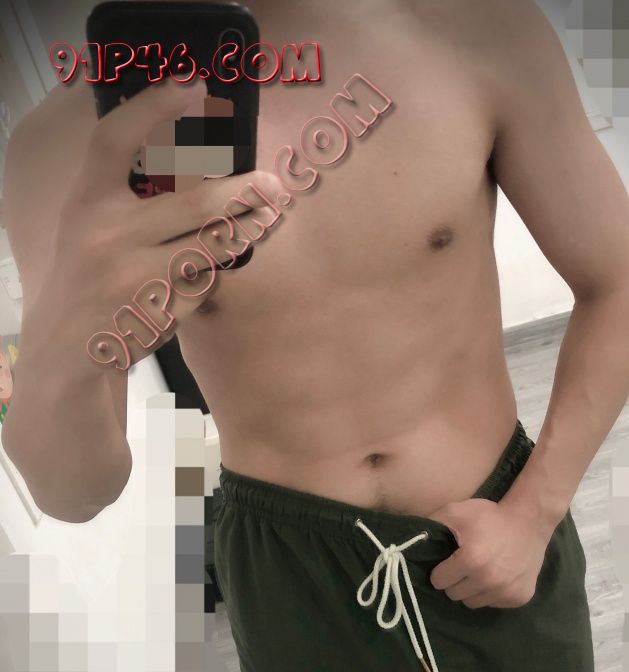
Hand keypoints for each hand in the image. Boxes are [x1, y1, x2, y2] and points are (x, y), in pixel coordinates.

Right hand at [18, 76, 287, 370]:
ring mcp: (136, 275)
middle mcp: (109, 233)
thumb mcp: (88, 221)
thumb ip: (124, 189)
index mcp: (87, 201)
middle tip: (274, 185)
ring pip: (210, 247)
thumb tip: (195, 157)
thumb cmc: (89, 271)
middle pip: (193, 203)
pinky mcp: (159, 309)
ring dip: (247, 231)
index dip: (152, 108)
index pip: (115, 140)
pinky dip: (208, 278)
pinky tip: (202, 276)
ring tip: (269, 216)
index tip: (191, 86)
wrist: (69, 344)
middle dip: (243, 193)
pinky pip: (203, 284)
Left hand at [427, 497, 552, 608]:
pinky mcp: (519, 597)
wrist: (530, 520)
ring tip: (480, 571)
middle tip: (464, 565)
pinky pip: (494, 603)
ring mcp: (506, 591)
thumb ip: (431, 525)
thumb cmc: (490, 515)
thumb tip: (410, 542)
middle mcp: (488, 580)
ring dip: (472, 590)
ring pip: (473, 603)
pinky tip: (498, 575)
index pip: (439, 581)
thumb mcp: (456, 511)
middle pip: (454, 595)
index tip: (448, 561)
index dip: (441, 570)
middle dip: (455, 581)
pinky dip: (492, 593)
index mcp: (470, 560)